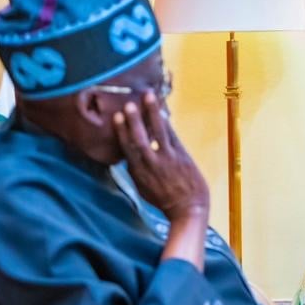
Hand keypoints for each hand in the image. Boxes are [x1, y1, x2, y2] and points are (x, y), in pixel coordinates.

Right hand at [113, 91, 209, 224]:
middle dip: (134, 120)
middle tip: (129, 104)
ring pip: (157, 131)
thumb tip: (128, 157)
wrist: (188, 208)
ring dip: (152, 112)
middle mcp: (151, 163)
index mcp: (138, 172)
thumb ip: (135, 172)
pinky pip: (173, 134)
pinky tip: (164, 111)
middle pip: (139, 137)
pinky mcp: (182, 155)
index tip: (117, 117)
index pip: (127, 147)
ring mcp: (167, 158)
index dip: (121, 131)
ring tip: (148, 96)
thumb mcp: (143, 188)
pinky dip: (167, 122)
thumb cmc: (164, 199)